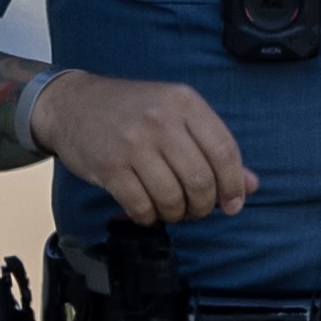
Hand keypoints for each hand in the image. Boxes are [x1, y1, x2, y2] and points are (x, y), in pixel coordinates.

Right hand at [31, 68, 256, 223]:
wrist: (71, 104)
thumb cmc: (129, 111)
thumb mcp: (175, 115)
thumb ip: (212, 146)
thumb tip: (250, 186)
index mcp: (184, 102)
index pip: (224, 151)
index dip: (234, 185)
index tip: (233, 204)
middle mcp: (160, 120)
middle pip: (201, 180)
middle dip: (204, 206)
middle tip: (196, 210)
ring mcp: (133, 143)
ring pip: (172, 197)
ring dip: (177, 214)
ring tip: (172, 211)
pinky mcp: (109, 166)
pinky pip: (141, 205)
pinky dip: (149, 217)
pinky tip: (148, 211)